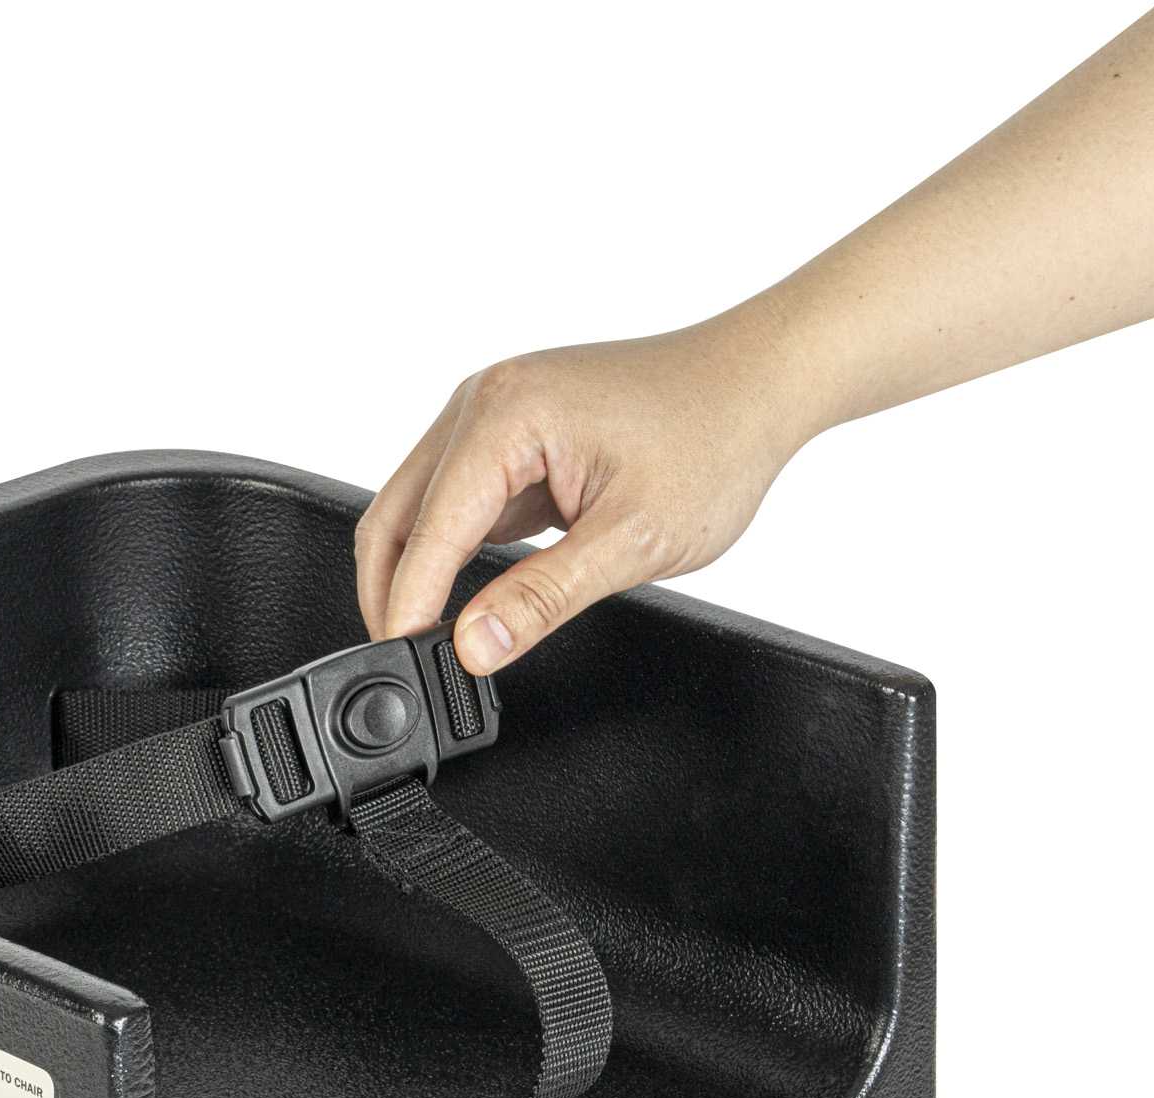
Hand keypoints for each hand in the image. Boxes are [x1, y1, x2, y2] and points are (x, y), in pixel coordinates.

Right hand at [355, 310, 813, 674]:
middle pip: (396, 513)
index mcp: (507, 415)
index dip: (408, 605)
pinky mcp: (511, 433)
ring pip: (419, 506)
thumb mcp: (631, 540)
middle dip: (392, 591)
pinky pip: (455, 498)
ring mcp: (494, 413)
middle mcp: (486, 401)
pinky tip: (471, 593)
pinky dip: (451, 549)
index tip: (406, 660)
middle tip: (408, 659)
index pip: (427, 529)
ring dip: (419, 570)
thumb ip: (541, 599)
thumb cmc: (715, 439)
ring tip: (435, 634)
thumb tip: (474, 645)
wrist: (761, 382)